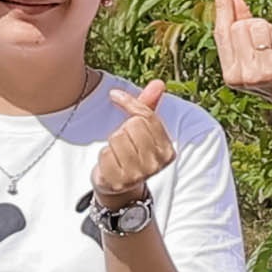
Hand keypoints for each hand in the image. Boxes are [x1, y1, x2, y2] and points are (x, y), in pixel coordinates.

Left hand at [89, 78, 175, 214]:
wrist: (118, 188)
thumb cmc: (131, 153)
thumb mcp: (141, 131)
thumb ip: (148, 107)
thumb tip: (159, 83)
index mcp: (167, 151)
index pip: (147, 117)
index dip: (129, 102)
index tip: (114, 95)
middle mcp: (156, 164)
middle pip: (132, 126)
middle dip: (122, 129)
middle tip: (123, 141)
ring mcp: (138, 175)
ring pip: (117, 138)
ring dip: (112, 143)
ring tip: (117, 154)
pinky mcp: (119, 182)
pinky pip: (105, 154)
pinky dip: (103, 156)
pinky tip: (110, 164)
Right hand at [208, 0, 271, 115]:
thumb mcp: (251, 53)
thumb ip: (238, 25)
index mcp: (230, 75)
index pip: (222, 34)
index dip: (223, 10)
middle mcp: (244, 76)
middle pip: (242, 26)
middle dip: (257, 27)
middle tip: (269, 47)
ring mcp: (264, 73)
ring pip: (259, 27)